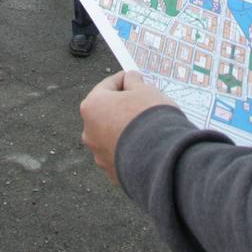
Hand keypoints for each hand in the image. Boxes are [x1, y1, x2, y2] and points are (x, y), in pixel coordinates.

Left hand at [80, 71, 174, 186]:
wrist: (162, 157)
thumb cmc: (150, 118)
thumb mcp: (145, 89)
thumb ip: (134, 81)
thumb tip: (130, 79)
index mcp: (92, 107)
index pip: (108, 85)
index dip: (126, 80)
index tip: (139, 79)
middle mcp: (89, 132)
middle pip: (107, 112)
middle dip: (123, 106)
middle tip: (144, 103)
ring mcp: (99, 155)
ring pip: (112, 135)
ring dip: (125, 129)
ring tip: (147, 127)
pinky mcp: (112, 172)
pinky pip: (121, 154)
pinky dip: (131, 148)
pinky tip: (147, 145)